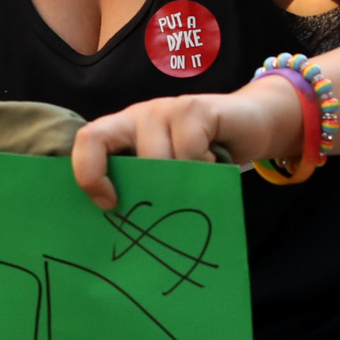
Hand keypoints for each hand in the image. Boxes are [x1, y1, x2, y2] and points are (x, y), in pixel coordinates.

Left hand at [68, 76, 307, 210]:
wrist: (251, 122)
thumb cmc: (202, 156)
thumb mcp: (166, 172)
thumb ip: (143, 185)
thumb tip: (124, 231)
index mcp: (122, 131)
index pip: (88, 141)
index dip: (88, 172)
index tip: (109, 205)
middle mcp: (138, 116)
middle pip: (127, 159)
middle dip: (147, 193)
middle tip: (165, 208)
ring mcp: (165, 109)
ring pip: (158, 158)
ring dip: (178, 182)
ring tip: (194, 182)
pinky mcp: (195, 108)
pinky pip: (189, 149)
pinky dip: (201, 167)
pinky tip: (211, 164)